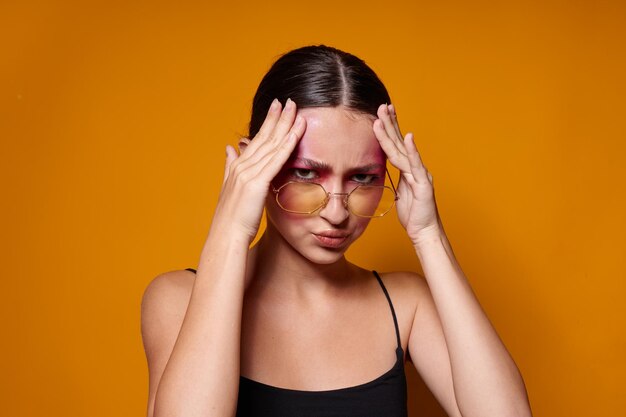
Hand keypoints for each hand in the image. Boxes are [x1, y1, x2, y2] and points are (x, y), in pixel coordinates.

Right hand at [214, 98, 306, 241]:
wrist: (226, 235)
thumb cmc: (231, 217)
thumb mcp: (230, 187)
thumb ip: (230, 166)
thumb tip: (228, 148)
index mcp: (238, 166)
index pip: (257, 140)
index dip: (268, 123)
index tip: (277, 108)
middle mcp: (242, 165)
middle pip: (264, 137)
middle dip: (277, 117)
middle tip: (288, 100)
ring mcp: (249, 173)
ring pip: (272, 144)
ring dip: (285, 125)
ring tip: (295, 109)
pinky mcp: (257, 183)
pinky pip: (276, 159)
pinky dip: (287, 144)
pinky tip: (296, 132)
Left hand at [373, 103, 441, 245]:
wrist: (425, 231)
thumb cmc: (414, 213)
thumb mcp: (400, 192)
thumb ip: (397, 177)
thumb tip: (387, 168)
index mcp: (408, 169)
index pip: (397, 145)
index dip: (390, 129)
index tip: (382, 114)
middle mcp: (415, 168)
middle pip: (400, 142)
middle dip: (390, 123)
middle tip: (382, 105)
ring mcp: (420, 174)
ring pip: (403, 150)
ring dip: (393, 132)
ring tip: (384, 116)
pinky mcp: (424, 184)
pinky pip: (416, 166)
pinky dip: (412, 151)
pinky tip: (409, 138)